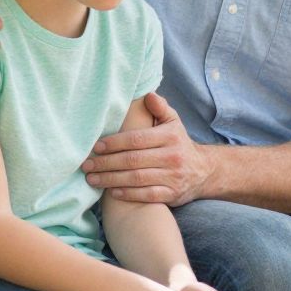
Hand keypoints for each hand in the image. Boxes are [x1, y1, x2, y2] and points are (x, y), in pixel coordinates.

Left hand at [86, 93, 212, 204]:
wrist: (203, 171)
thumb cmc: (179, 143)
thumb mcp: (173, 122)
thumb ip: (160, 108)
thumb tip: (148, 95)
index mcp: (170, 136)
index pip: (136, 139)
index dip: (114, 143)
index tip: (96, 147)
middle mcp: (172, 156)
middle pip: (132, 160)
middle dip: (106, 163)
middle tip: (86, 165)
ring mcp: (173, 177)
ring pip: (136, 178)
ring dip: (110, 179)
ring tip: (92, 179)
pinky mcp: (172, 194)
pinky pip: (146, 195)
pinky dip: (128, 194)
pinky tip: (112, 192)